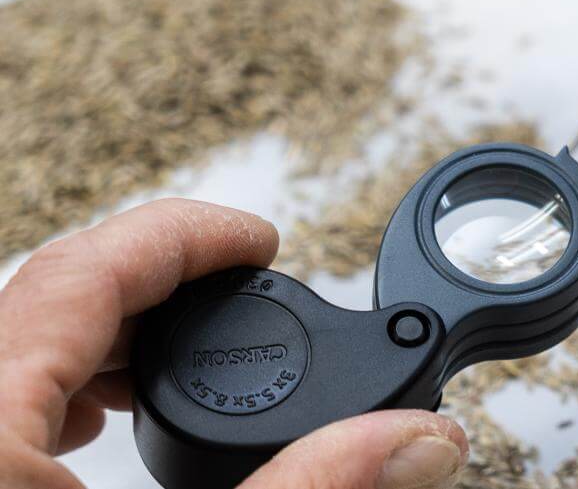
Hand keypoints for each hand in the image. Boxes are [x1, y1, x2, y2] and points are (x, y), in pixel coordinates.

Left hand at [0, 199, 467, 488]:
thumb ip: (309, 487)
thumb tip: (418, 438)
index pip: (84, 273)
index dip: (191, 233)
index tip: (263, 238)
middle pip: (49, 292)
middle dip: (164, 273)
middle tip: (248, 278)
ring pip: (13, 341)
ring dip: (113, 325)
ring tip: (198, 340)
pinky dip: (62, 374)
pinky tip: (105, 409)